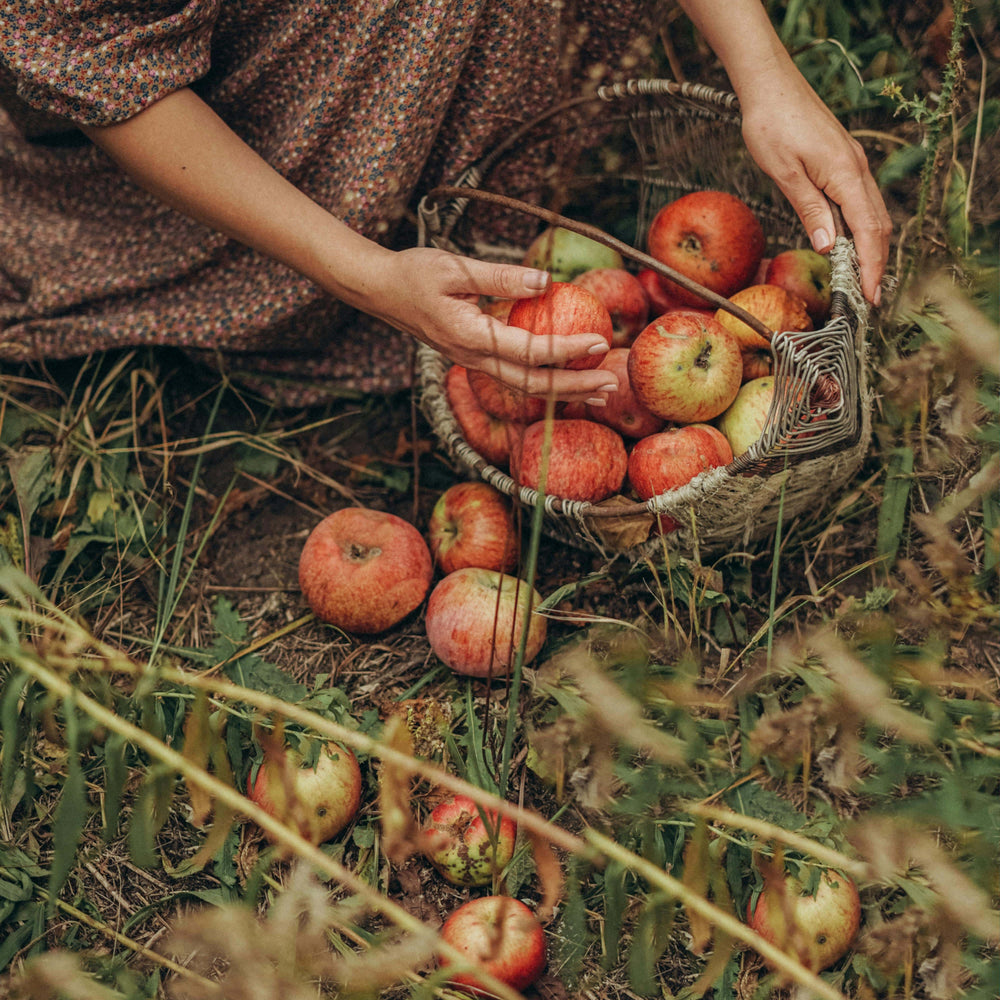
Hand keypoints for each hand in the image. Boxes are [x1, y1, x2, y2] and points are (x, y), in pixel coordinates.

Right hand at [363, 247, 618, 403]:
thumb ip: (501, 277)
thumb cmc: (415, 274)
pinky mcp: (475, 358)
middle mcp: (473, 358)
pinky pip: (516, 377)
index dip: (566, 351)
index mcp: (470, 337)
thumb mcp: (455, 268)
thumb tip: (546, 281)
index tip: (600, 343)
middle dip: (574, 387)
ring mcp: (473, 362)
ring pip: (525, 387)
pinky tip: (568, 379)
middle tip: (612, 384)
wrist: (380, 291)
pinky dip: (546, 382)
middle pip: (531, 385)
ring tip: (601, 392)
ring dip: (564, 392)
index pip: (529, 352)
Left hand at [738, 73, 890, 304]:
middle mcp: (856, 169)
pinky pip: (860, 201)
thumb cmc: (771, 124)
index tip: (870, 296)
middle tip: (868, 298)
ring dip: (870, 248)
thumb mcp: (784, 172)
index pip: (867, 231)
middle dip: (876, 263)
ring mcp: (852, 164)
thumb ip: (809, 208)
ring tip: (862, 279)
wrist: (771, 85)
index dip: (872, 266)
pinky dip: (861, 228)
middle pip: (878, 225)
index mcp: (844, 174)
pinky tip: (849, 244)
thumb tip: (828, 245)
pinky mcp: (843, 161)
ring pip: (872, 213)